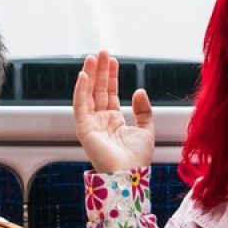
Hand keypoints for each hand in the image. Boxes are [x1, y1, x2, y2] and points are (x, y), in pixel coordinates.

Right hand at [73, 51, 154, 173]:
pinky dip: (80, 90)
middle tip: (102, 53)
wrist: (130, 175)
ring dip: (90, 76)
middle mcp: (101, 122)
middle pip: (98, 91)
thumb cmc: (138, 159)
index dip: (111, 77)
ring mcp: (91, 125)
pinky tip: (84, 75)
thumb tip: (139, 90)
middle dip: (100, 71)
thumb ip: (143, 110)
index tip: (113, 61)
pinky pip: (80, 106)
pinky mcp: (84, 130)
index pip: (110, 94)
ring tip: (93, 58)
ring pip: (88, 95)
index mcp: (114, 122)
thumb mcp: (146, 129)